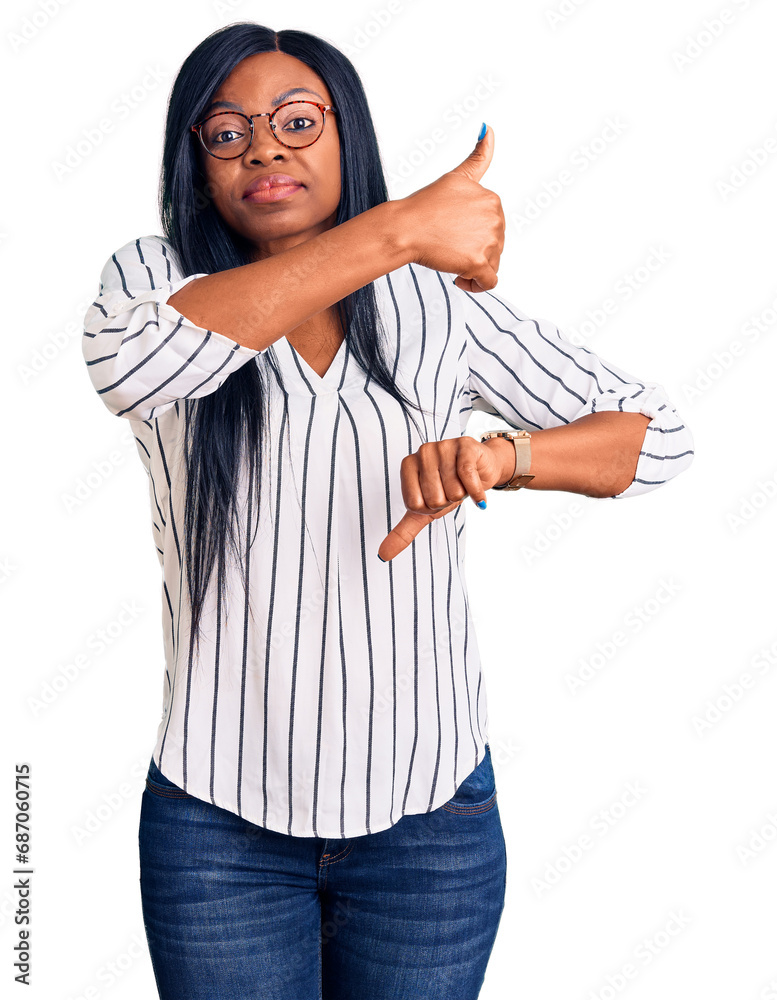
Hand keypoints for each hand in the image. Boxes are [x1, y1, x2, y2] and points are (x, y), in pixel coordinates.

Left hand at [377, 437, 506, 561]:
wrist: (482, 470)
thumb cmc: (450, 488)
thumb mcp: (425, 511)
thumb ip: (403, 531)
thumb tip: (382, 555)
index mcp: (407, 465)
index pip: (414, 504)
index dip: (431, 508)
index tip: (437, 496)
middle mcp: (422, 452)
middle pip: (434, 498)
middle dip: (448, 501)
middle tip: (452, 489)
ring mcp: (442, 447)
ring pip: (452, 490)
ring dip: (463, 494)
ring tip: (463, 483)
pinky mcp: (464, 446)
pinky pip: (467, 476)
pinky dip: (476, 492)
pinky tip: (479, 497)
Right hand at [393, 125, 504, 293]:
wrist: (405, 227)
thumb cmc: (424, 206)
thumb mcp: (456, 177)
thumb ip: (478, 157)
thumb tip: (490, 129)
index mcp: (492, 199)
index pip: (493, 228)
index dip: (473, 234)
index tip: (452, 233)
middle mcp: (495, 219)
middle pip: (495, 247)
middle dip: (474, 252)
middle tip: (448, 247)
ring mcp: (488, 241)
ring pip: (492, 265)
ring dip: (472, 269)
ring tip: (450, 261)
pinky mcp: (478, 262)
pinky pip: (489, 282)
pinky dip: (476, 285)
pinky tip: (459, 278)